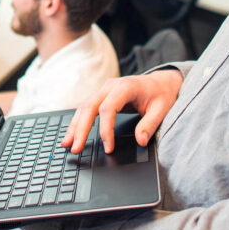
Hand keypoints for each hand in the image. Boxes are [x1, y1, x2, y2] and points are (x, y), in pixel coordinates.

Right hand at [61, 70, 183, 153]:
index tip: (108, 148)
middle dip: (80, 129)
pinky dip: (78, 121)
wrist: (161, 82)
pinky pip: (86, 107)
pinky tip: (72, 133)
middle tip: (75, 148)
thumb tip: (140, 141)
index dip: (105, 130)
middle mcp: (111, 86)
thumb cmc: (161, 94)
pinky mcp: (102, 95)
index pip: (108, 108)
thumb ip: (150, 125)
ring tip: (67, 143)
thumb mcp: (162, 109)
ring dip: (75, 125)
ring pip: (84, 106)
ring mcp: (104, 89)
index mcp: (125, 87)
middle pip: (90, 106)